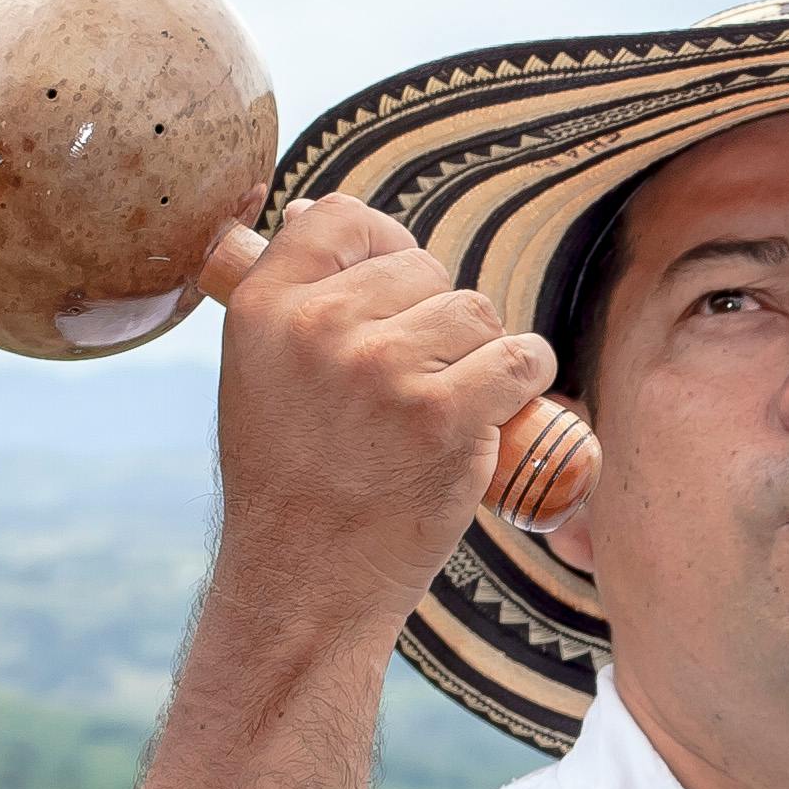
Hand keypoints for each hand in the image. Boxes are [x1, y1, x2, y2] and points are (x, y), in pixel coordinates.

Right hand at [204, 196, 564, 649]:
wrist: (308, 579)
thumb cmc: (291, 479)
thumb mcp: (258, 373)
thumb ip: (291, 299)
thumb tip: (321, 210)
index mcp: (265, 305)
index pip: (340, 217)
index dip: (383, 244)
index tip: (396, 288)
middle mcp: (320, 326)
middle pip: (424, 270)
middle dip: (436, 317)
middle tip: (415, 385)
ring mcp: (385, 369)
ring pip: (476, 313)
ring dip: (482, 352)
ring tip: (449, 406)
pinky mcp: (447, 416)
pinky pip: (522, 357)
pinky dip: (530, 376)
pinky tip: (511, 400)